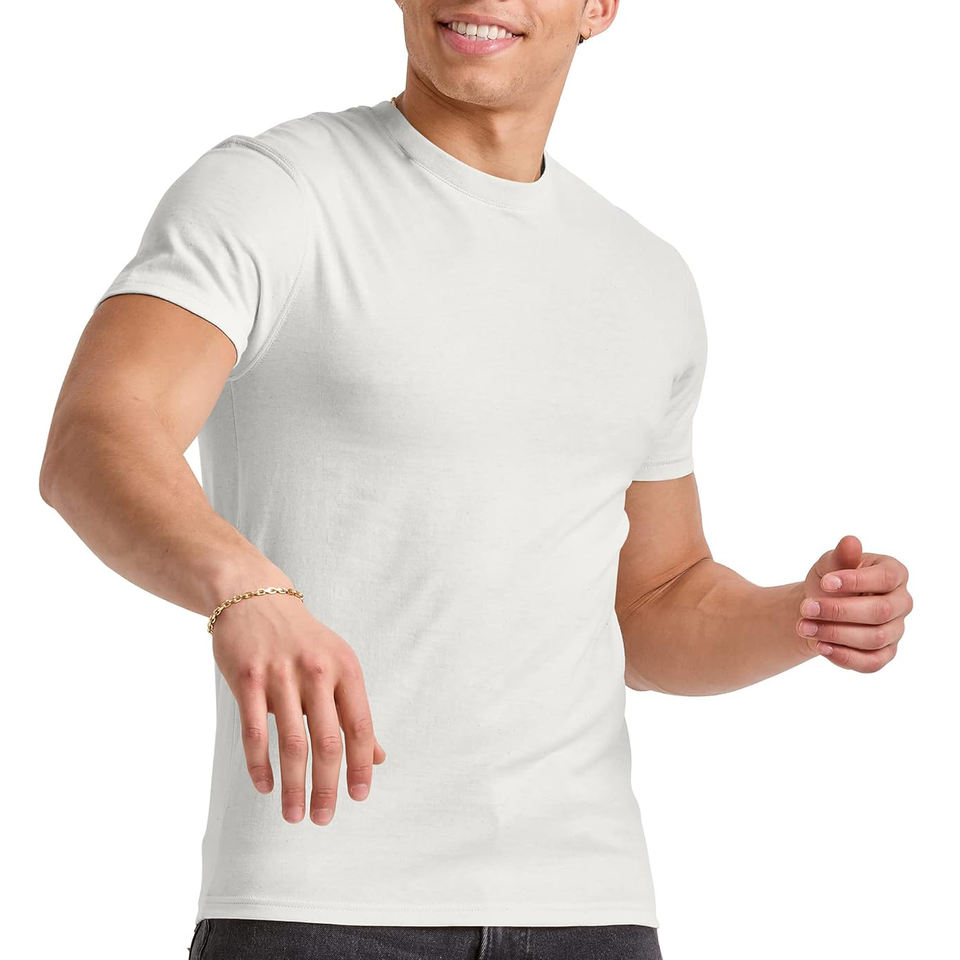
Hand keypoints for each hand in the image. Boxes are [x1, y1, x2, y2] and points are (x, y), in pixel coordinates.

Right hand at [211, 592, 386, 824]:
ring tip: (294, 815)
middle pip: (327, 741)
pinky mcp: (248, 678)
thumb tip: (377, 757)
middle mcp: (317, 671)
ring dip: (294, 785)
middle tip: (323, 818)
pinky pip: (254, 731)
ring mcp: (281, 675)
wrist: (255, 597)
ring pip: (291, 742)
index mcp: (346, 668)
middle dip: (327, 786)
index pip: (359, 726)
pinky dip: (260, 765)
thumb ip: (354, 711)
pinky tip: (265, 787)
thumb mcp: (337, 666)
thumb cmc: (302, 640)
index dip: (361, 765)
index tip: (359, 797)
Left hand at [796, 534, 911, 671]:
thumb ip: (841, 557)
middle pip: (880, 612)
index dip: (856, 581)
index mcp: (894, 574)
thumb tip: (850, 541)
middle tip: (806, 607)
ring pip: (874, 638)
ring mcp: (896, 630)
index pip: (885, 578)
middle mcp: (901, 603)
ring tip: (804, 626)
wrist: (819, 608)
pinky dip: (844, 656)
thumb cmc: (829, 580)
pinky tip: (820, 646)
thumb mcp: (829, 565)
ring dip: (835, 634)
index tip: (825, 582)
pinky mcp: (885, 653)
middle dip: (839, 611)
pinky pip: (871, 662)